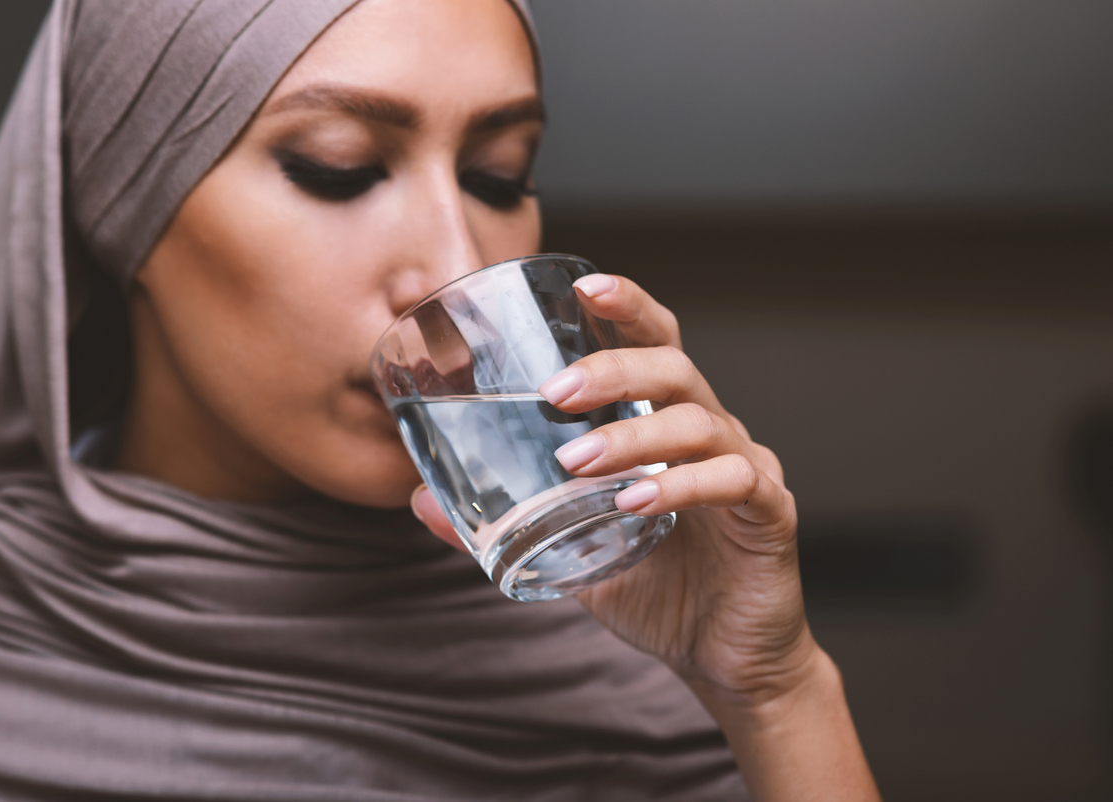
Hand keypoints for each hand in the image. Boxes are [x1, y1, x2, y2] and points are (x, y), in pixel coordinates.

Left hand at [412, 273, 879, 799]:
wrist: (723, 657)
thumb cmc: (655, 588)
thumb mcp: (569, 547)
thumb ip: (507, 517)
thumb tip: (418, 500)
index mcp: (668, 423)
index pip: (654, 343)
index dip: (626, 307)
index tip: (583, 287)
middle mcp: (713, 431)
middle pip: (674, 367)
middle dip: (613, 369)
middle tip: (556, 391)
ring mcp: (748, 467)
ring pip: (699, 422)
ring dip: (634, 436)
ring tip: (578, 463)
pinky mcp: (770, 515)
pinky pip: (733, 482)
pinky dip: (681, 488)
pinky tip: (635, 503)